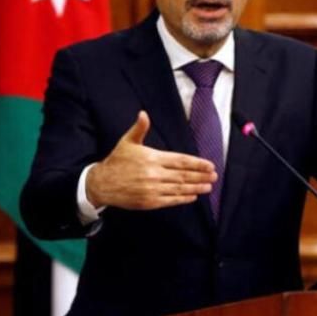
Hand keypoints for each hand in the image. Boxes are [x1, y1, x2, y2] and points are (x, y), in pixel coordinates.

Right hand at [85, 110, 216, 209]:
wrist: (102, 184)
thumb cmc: (117, 161)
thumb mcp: (127, 142)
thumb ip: (139, 129)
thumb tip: (143, 114)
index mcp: (152, 158)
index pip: (180, 161)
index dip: (197, 164)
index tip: (210, 165)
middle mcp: (154, 174)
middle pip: (183, 175)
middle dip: (201, 176)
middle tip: (214, 176)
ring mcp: (152, 189)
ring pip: (179, 188)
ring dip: (196, 187)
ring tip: (208, 186)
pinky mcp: (149, 202)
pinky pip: (170, 200)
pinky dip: (183, 199)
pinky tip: (193, 196)